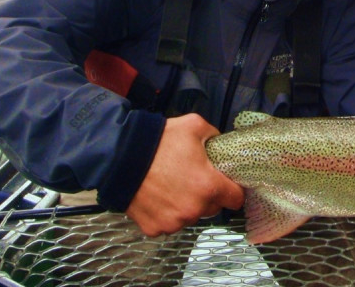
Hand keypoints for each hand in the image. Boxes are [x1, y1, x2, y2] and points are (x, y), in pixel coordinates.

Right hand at [126, 113, 243, 235]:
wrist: (119, 156)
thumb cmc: (158, 141)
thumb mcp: (193, 126)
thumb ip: (214, 135)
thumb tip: (220, 143)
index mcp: (209, 186)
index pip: (236, 199)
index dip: (233, 190)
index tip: (226, 184)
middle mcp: (194, 209)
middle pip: (213, 208)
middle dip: (208, 196)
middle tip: (193, 179)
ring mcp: (174, 221)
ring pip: (190, 216)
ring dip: (186, 205)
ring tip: (172, 186)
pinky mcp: (154, 228)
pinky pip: (168, 223)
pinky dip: (165, 213)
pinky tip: (157, 196)